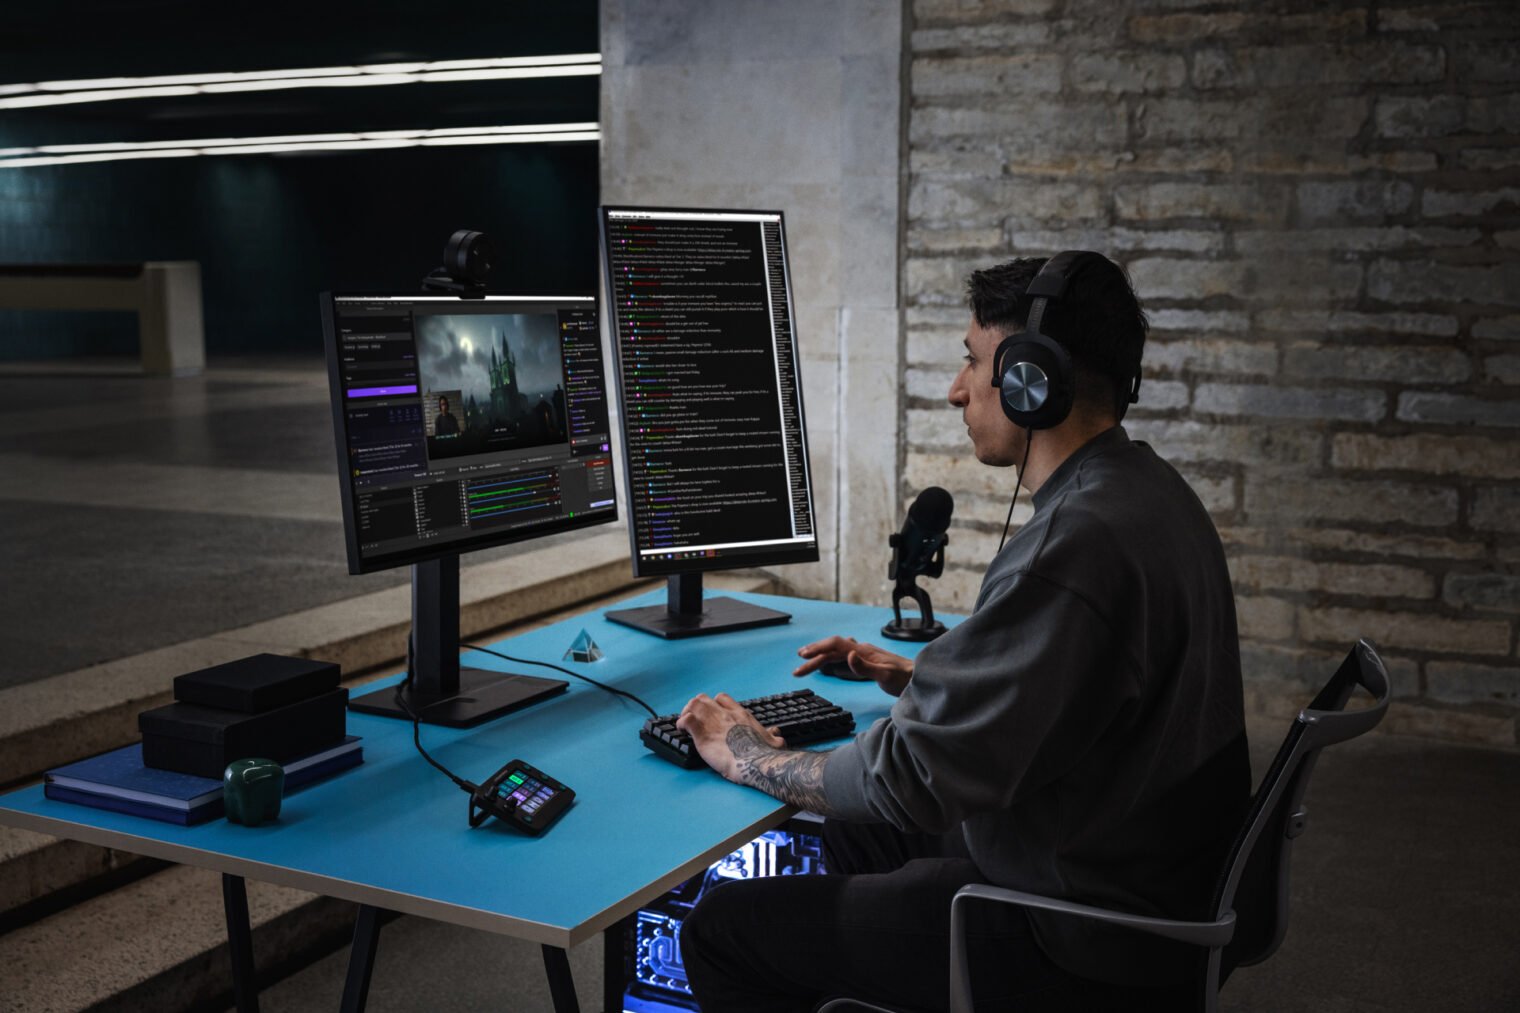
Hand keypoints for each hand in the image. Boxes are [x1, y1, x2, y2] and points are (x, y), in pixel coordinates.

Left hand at [675, 693, 784, 781]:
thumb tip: (777, 735)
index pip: (722, 698)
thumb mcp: (774, 741)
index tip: (710, 714)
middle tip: (694, 719)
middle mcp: (725, 715)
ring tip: (685, 724)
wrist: (756, 762)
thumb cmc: (765, 754)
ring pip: (693, 704)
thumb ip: (774, 736)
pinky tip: (682, 730)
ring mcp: (713, 722)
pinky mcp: (703, 735)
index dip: (713, 704)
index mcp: (740, 714)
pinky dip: (681, 723)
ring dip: (686, 712)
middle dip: (696, 707)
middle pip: (704, 699)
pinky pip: (686, 720)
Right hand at [793, 636, 913, 696]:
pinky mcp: (868, 662)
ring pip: (837, 653)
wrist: (919, 678)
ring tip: (806, 663)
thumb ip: (865, 667)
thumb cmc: (904, 679)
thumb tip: (847, 656)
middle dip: (814, 656)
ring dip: (821, 658)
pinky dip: (832, 658)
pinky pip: (844, 656)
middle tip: (798, 668)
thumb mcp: (885, 676)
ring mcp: (864, 655)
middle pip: (832, 649)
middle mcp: (862, 650)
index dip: (818, 649)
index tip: (803, 656)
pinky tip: (831, 660)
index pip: (835, 645)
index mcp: (863, 651)